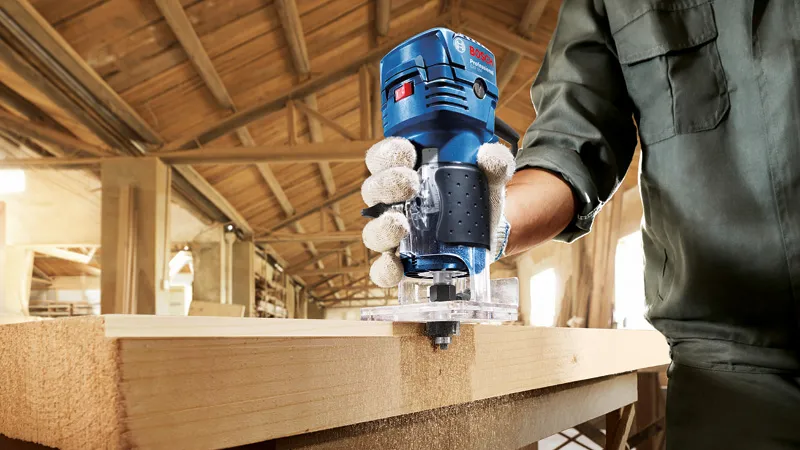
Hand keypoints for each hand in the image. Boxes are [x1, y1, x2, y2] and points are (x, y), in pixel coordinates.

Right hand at [361, 137, 514, 287]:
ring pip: (373, 230)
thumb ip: (494, 163)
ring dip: (383, 227)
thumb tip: (491, 156)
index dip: (389, 153)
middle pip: (373, 190)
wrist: (490, 234)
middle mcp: (393, 202)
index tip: (408, 153)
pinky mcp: (403, 262)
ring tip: (401, 223)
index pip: (383, 158)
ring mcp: (395, 234)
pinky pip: (383, 270)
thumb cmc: (477, 197)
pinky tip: (396, 267)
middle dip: (387, 185)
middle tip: (411, 184)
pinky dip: (385, 270)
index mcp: (406, 173)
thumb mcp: (488, 177)